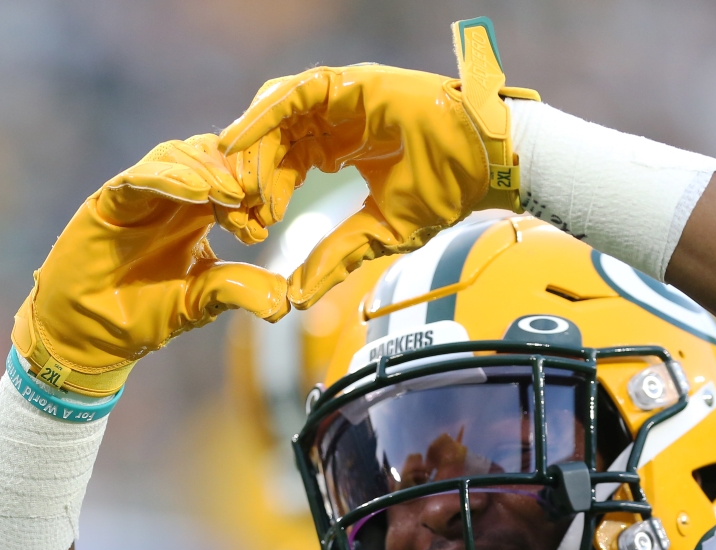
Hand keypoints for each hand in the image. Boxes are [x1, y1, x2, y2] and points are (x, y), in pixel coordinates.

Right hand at [12, 135, 289, 397]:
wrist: (91, 333)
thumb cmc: (143, 314)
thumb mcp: (200, 303)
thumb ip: (236, 290)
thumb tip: (282, 301)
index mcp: (196, 214)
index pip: (231, 180)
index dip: (254, 190)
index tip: (270, 216)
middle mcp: (169, 196)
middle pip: (207, 156)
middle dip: (234, 171)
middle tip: (255, 194)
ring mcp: (138, 195)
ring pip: (175, 157)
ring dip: (206, 171)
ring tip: (230, 193)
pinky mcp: (109, 202)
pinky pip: (139, 178)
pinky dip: (169, 179)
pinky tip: (197, 193)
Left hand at [218, 19, 533, 307]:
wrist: (485, 164)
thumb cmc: (446, 191)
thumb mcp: (380, 233)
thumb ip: (338, 257)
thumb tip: (298, 298)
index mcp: (338, 149)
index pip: (286, 166)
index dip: (265, 194)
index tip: (253, 226)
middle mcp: (333, 120)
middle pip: (273, 139)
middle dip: (250, 171)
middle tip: (234, 204)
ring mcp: (340, 99)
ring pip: (276, 114)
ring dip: (250, 144)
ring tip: (230, 173)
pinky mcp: (349, 84)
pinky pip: (294, 94)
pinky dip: (263, 115)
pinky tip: (239, 139)